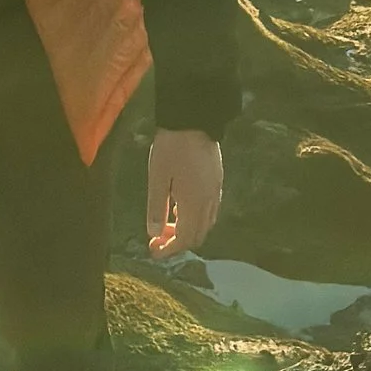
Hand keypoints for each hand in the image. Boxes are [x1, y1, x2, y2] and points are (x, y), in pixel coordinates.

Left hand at [146, 128, 223, 258]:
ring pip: (205, 224)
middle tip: (157, 238)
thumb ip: (156, 208)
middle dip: (177, 243)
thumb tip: (153, 233)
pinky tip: (180, 208)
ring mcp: (216, 192)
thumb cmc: (171, 148)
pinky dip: (195, 218)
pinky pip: (209, 211)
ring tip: (167, 223)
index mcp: (194, 204)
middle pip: (198, 236)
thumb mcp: (157, 178)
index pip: (185, 240)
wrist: (193, 120)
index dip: (169, 250)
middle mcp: (209, 202)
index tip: (153, 249)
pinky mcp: (217, 182)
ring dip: (187, 231)